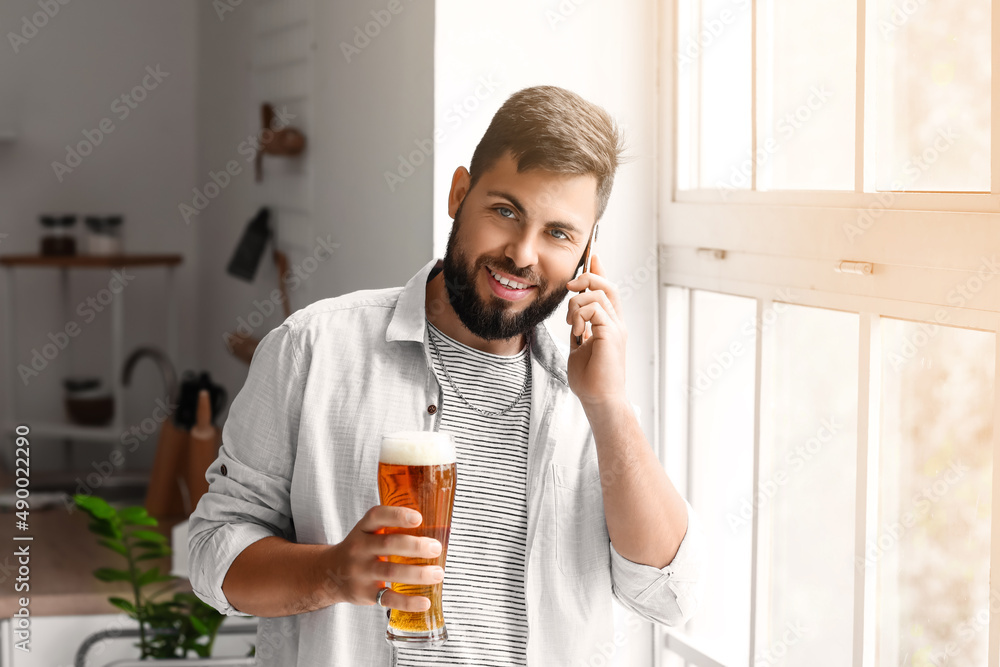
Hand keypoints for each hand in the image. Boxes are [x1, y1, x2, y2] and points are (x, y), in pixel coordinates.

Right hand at [325, 505, 443, 611]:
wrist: (329, 574)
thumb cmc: (360, 550)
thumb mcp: (367, 533)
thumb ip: (391, 528)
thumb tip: (436, 528)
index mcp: (363, 529)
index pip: (377, 516)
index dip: (397, 515)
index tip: (418, 518)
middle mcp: (359, 548)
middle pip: (388, 544)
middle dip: (415, 546)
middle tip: (436, 548)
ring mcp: (360, 572)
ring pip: (390, 572)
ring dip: (418, 573)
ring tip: (438, 573)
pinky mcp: (364, 593)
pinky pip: (388, 598)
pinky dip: (408, 602)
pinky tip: (425, 601)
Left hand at [565, 253, 627, 407]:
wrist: (599, 399)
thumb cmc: (590, 379)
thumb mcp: (580, 348)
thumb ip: (580, 330)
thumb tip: (574, 317)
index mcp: (609, 325)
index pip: (608, 291)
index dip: (600, 271)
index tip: (592, 256)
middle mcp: (616, 323)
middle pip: (607, 285)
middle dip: (588, 277)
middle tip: (570, 284)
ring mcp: (616, 328)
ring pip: (598, 294)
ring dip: (577, 304)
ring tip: (572, 325)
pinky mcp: (611, 334)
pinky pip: (595, 308)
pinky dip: (581, 314)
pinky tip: (576, 331)